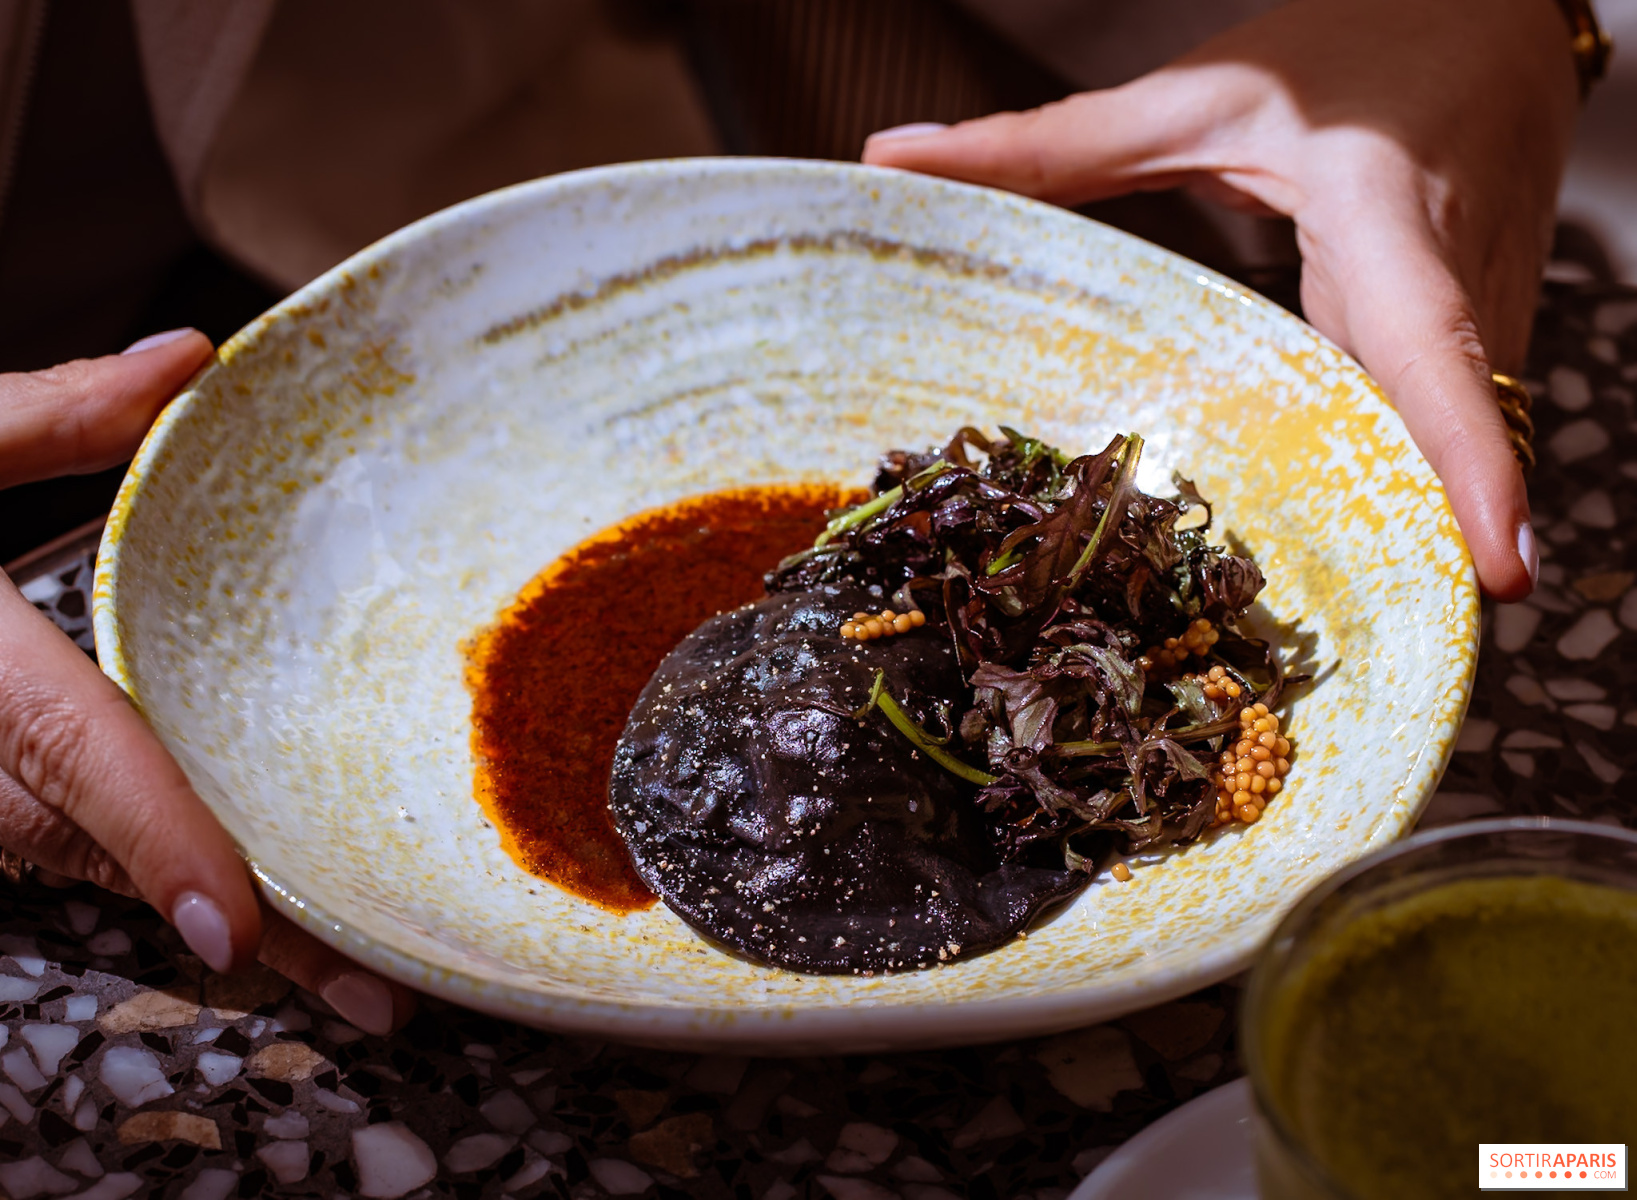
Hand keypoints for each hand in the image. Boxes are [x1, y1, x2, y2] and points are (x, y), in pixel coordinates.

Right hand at [0, 330, 413, 1032]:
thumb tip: (186, 360)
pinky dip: (146, 869)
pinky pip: (57, 847)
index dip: (156, 844)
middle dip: (242, 925)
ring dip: (204, 908)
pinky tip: (254, 903)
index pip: (74, 751)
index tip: (236, 936)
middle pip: (106, 848)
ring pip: (82, 864)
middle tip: (379, 998)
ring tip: (351, 977)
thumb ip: (41, 416)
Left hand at [864, 0, 1579, 599]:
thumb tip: (890, 157)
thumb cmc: (1347, 42)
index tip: (1501, 573)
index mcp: (1384, 206)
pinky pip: (1448, 415)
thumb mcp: (1195, 96)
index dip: (1473, 463)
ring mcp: (1491, 301)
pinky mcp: (1491, 322)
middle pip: (1439, 429)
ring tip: (1369, 610)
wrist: (1493, 9)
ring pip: (1453, 433)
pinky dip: (1405, 469)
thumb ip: (1048, 144)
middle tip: (1379, 645)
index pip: (1434, 345)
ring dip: (1414, 514)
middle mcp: (1458, 267)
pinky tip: (1362, 523)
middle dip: (1419, 537)